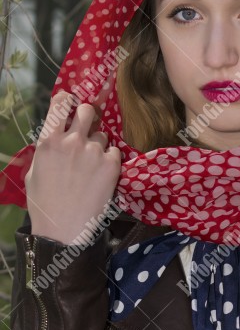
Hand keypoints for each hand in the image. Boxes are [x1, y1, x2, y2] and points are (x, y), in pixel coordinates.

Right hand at [25, 91, 121, 244]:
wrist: (64, 229)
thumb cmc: (44, 203)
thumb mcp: (35, 170)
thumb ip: (48, 148)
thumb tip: (58, 134)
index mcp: (49, 141)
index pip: (60, 103)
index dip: (67, 100)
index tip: (71, 104)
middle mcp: (72, 141)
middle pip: (87, 110)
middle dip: (88, 115)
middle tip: (88, 127)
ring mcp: (94, 152)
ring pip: (103, 135)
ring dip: (99, 144)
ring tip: (91, 165)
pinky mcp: (112, 165)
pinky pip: (114, 152)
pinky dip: (110, 160)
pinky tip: (101, 175)